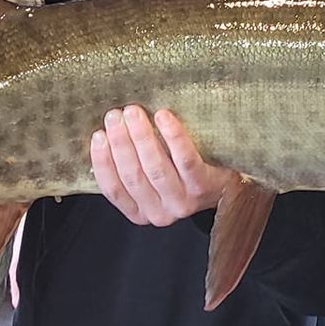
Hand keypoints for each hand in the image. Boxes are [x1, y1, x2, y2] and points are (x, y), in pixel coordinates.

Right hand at [90, 105, 237, 226]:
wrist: (226, 186)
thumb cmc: (182, 176)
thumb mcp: (152, 182)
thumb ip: (131, 168)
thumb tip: (105, 136)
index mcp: (140, 212)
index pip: (113, 189)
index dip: (103, 162)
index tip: (98, 135)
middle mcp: (159, 213)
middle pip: (133, 175)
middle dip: (121, 142)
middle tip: (115, 115)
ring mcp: (182, 202)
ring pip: (156, 168)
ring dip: (141, 136)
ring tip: (133, 112)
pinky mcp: (203, 187)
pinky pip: (185, 159)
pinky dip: (172, 136)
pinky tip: (163, 116)